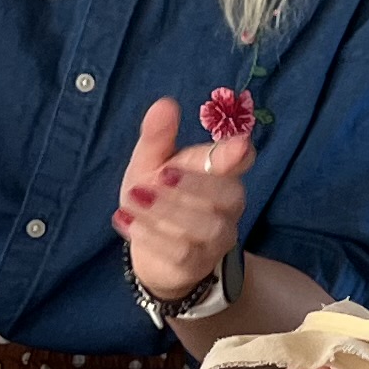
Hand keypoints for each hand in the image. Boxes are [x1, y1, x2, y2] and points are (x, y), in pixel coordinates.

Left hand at [110, 98, 251, 303]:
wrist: (154, 252)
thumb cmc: (158, 196)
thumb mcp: (151, 163)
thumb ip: (158, 136)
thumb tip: (165, 103)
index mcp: (220, 172)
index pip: (241, 160)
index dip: (239, 154)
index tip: (239, 146)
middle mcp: (227, 206)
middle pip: (228, 196)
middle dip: (195, 185)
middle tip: (160, 174)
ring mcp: (215, 239)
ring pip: (205, 227)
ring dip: (167, 211)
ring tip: (133, 198)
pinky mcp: (196, 265)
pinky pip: (182, 253)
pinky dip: (152, 236)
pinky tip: (126, 221)